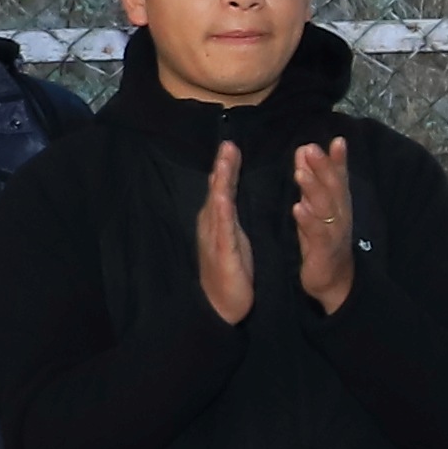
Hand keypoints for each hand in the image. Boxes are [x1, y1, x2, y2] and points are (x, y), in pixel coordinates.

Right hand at [195, 143, 255, 322]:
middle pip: (217, 189)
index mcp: (218, 220)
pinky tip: (222, 196)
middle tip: (228, 143)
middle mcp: (212, 224)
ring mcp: (214, 236)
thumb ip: (232, 216)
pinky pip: (222, 227)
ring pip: (217, 202)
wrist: (221, 305)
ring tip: (225, 160)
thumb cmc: (232, 271)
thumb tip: (231, 194)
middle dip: (222, 165)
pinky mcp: (221, 251)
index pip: (223, 187)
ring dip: (220, 180)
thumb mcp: (235, 237)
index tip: (232, 145)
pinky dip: (222, 209)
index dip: (227, 166)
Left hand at [291, 136, 359, 312]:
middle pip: (333, 187)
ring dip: (314, 189)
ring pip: (326, 207)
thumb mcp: (318, 208)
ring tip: (301, 173)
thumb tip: (304, 151)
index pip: (339, 177)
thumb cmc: (323, 241)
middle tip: (310, 149)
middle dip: (323, 168)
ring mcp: (334, 232)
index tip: (337, 140)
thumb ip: (311, 181)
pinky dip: (308, 220)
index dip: (338, 160)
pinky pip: (316, 233)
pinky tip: (299, 208)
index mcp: (339, 203)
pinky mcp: (324, 250)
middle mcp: (340, 214)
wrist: (334, 281)